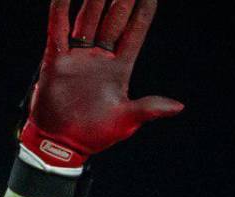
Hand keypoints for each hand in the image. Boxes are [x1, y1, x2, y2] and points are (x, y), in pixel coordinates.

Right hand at [20, 0, 183, 168]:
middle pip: (112, 20)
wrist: (63, 145)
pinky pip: (57, 30)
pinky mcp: (56, 61)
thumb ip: (150, 108)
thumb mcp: (127, 121)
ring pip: (88, 19)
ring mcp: (78, 57)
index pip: (134, 34)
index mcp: (119, 69)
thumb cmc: (96, 135)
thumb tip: (179, 106)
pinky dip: (60, 11)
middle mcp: (100, 58)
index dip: (142, 14)